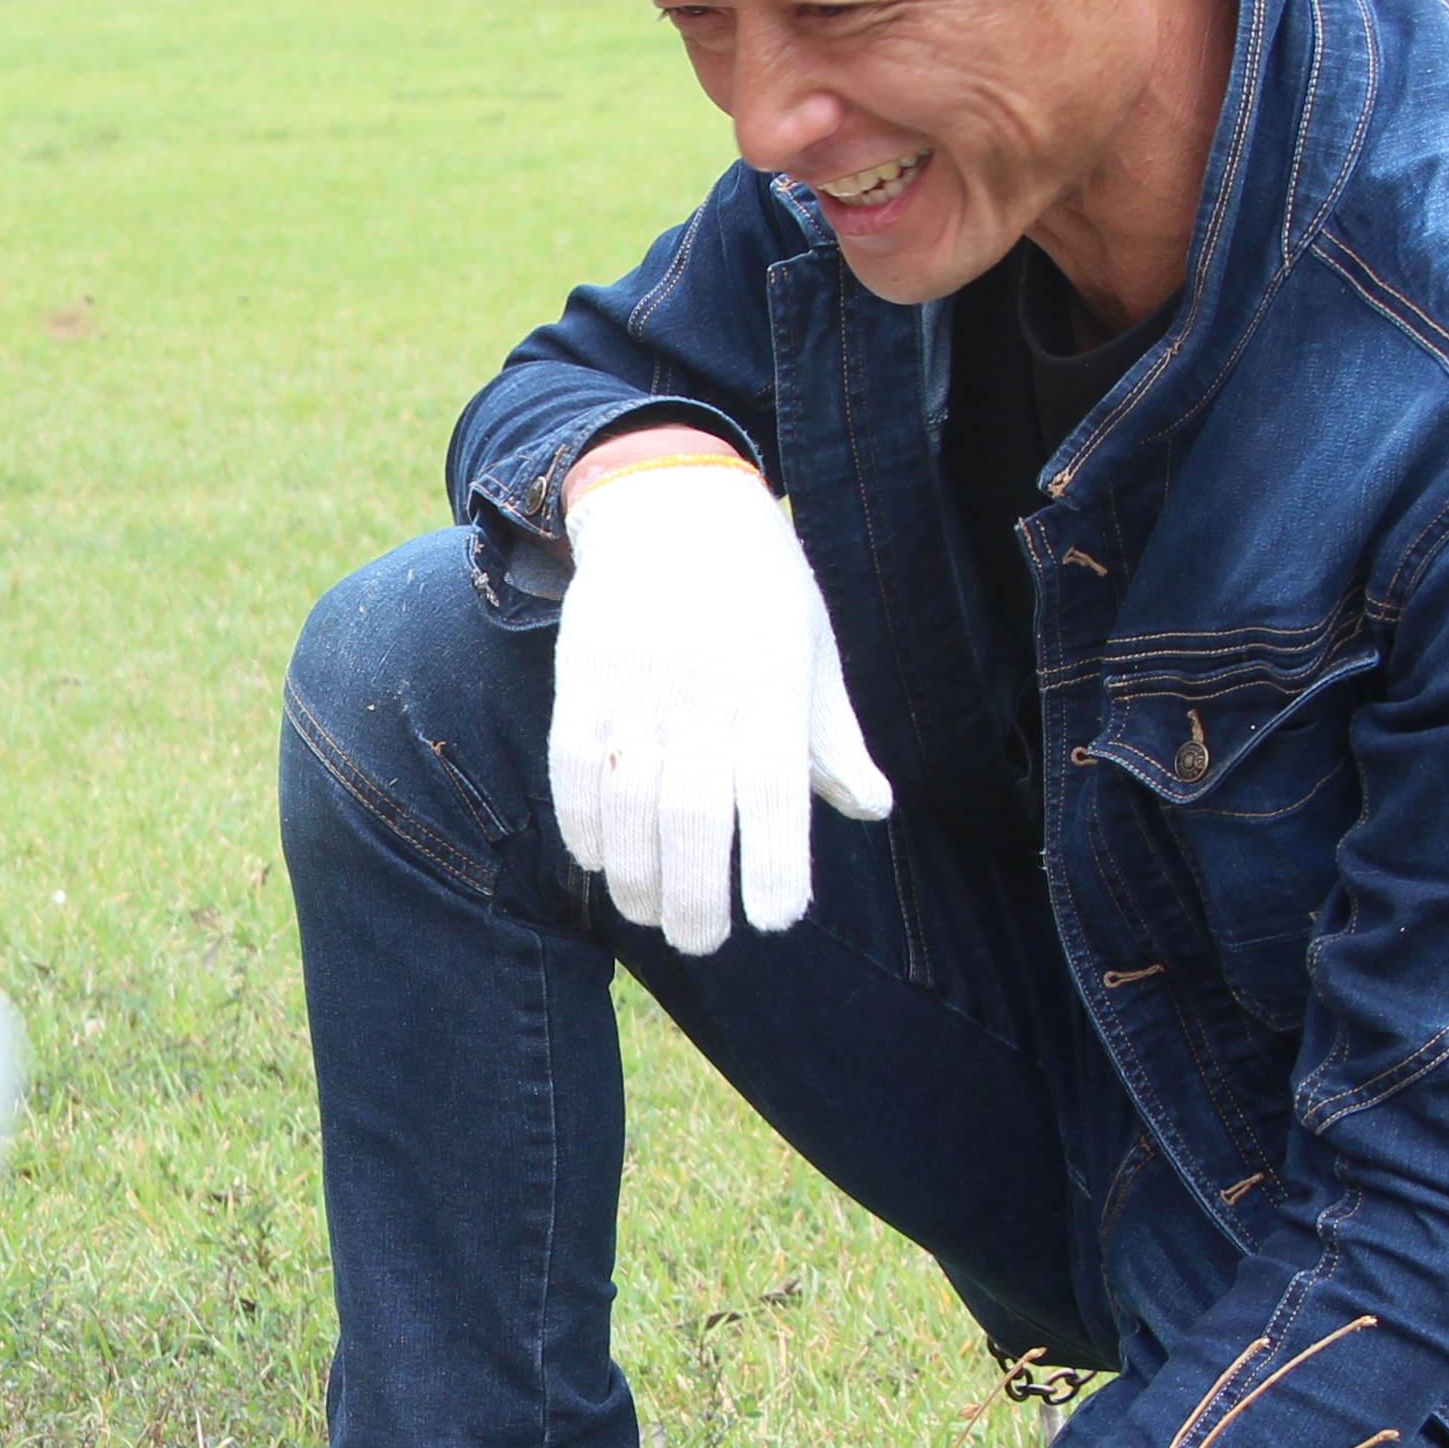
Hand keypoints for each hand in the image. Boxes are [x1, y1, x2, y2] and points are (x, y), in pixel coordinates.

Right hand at [547, 446, 890, 958]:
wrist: (671, 504)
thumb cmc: (760, 586)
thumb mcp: (813, 648)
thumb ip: (835, 737)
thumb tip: (873, 811)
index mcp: (773, 688)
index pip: (778, 793)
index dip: (776, 862)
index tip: (776, 920)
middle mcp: (705, 696)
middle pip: (699, 817)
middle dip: (699, 896)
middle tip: (702, 943)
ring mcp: (637, 692)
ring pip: (632, 807)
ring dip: (638, 876)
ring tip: (651, 915)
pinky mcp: (582, 686)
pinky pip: (575, 773)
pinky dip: (585, 828)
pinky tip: (600, 863)